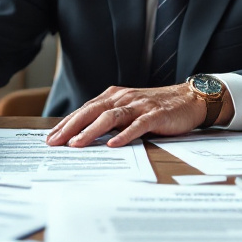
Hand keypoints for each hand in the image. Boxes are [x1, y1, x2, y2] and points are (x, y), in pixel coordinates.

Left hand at [46, 84, 233, 148]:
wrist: (190, 99)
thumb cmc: (158, 108)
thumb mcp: (130, 109)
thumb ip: (111, 118)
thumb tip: (85, 135)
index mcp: (114, 96)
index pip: (85, 110)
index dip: (66, 123)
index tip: (51, 137)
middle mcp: (124, 98)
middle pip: (91, 111)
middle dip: (70, 127)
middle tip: (54, 142)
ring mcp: (139, 106)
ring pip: (110, 117)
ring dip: (91, 131)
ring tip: (76, 144)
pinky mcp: (155, 115)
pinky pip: (137, 125)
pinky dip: (123, 135)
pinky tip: (112, 145)